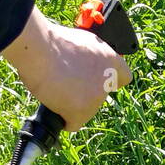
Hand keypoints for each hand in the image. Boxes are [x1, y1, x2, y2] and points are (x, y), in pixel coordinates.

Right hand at [1, 7, 131, 131]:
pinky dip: (63, 119)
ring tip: (55, 87)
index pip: (124, 77)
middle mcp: (108, 79)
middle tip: (67, 83)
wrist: (41, 50)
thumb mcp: (82, 41)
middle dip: (86, 94)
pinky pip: (73, 124)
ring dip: (72, 105)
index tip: (98, 81)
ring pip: (86, 111)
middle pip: (99, 97)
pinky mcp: (83, 111)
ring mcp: (96, 97)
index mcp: (110, 59)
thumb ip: (92, 56)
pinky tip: (55, 104)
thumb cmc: (54, 42)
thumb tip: (88, 66)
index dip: (110, 81)